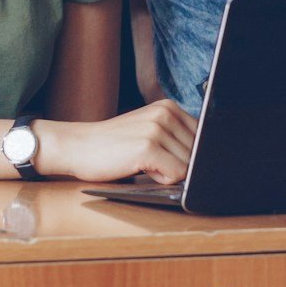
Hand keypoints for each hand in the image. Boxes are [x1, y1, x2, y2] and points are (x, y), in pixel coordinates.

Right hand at [37, 100, 196, 184]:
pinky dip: (161, 179)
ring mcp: (157, 129)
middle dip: (178, 165)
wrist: (77, 146)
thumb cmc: (113, 145)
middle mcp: (166, 113)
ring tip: (142, 163)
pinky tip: (139, 168)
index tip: (172, 158)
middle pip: (199, 154)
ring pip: (189, 166)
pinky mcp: (148, 147)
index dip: (190, 155)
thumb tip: (208, 158)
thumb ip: (175, 137)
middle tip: (148, 160)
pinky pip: (176, 175)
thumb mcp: (148, 131)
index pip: (204, 137)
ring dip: (168, 173)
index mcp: (169, 107)